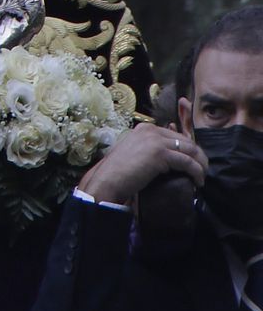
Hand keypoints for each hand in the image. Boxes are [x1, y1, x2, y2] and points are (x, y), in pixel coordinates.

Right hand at [76, 120, 205, 206]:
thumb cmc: (119, 171)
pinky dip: (196, 172)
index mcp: (145, 129)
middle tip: (202, 170)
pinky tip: (198, 181)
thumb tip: (167, 160)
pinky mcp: (161, 154)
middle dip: (197, 156)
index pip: (175, 135)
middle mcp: (152, 130)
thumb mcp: (136, 154)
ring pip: (190, 150)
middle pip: (185, 140)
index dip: (188, 148)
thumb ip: (149, 150)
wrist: (108, 179)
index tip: (193, 161)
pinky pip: (188, 162)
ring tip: (202, 177)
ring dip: (200, 164)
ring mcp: (156, 141)